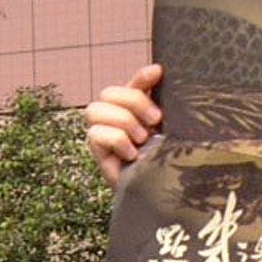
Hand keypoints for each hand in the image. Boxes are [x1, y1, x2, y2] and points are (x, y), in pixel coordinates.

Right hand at [84, 64, 163, 185]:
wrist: (155, 191)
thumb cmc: (161, 160)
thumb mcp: (165, 129)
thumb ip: (160, 102)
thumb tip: (159, 70)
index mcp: (134, 106)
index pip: (133, 82)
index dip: (142, 76)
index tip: (158, 73)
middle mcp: (114, 114)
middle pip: (109, 92)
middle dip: (134, 102)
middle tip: (155, 120)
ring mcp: (102, 131)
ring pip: (96, 110)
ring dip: (124, 121)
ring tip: (142, 139)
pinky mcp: (96, 150)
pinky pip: (97, 134)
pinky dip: (117, 141)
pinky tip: (131, 154)